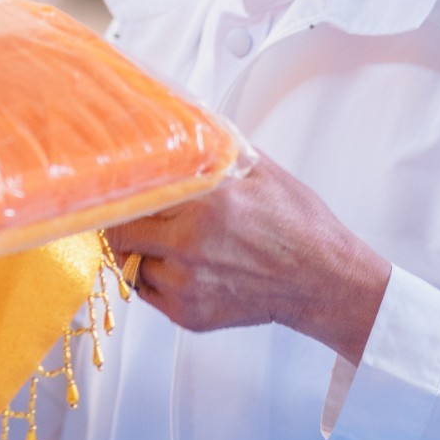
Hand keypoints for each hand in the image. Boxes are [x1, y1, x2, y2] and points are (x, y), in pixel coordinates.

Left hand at [108, 150, 391, 365]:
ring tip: (169, 241)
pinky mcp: (189, 315)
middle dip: (123, 222)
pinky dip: (155, 278)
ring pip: (131, 264)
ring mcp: (187, 286)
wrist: (325, 282)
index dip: (121, 192)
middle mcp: (190, 247)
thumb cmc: (298, 228)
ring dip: (141, 251)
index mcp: (206, 206)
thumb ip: (217, 149)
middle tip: (135, 215)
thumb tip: (185, 124)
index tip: (114, 188)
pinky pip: (147, 292)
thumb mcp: (262, 172)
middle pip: (120, 233)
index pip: (133, 196)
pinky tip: (181, 266)